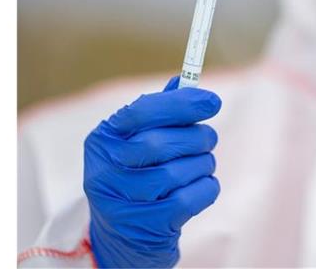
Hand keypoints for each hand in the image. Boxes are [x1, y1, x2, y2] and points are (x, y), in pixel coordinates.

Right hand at [83, 76, 221, 267]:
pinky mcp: (146, 226)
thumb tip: (185, 81)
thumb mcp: (137, 140)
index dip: (181, 104)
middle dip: (197, 137)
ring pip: (181, 171)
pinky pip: (193, 197)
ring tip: (199, 165)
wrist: (123, 235)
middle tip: (207, 138)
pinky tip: (198, 187)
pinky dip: (206, 187)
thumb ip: (160, 111)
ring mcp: (123, 201)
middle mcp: (104, 170)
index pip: (141, 112)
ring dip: (203, 164)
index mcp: (102, 139)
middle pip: (162, 143)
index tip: (212, 101)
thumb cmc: (137, 174)